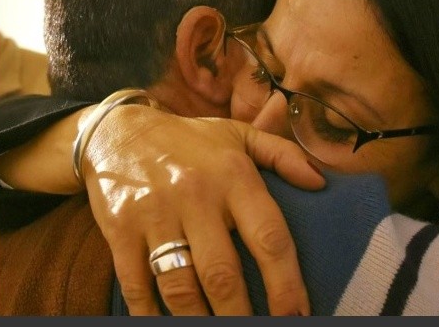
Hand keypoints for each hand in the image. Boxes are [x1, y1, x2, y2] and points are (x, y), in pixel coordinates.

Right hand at [80, 104, 324, 314]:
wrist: (117, 130)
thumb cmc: (190, 140)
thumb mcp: (240, 136)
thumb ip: (283, 155)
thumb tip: (321, 181)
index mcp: (233, 176)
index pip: (269, 236)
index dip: (285, 282)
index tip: (297, 313)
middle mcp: (196, 196)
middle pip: (222, 273)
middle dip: (240, 314)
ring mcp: (155, 215)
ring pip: (180, 285)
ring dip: (200, 320)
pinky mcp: (120, 230)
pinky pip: (136, 284)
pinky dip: (150, 313)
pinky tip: (166, 324)